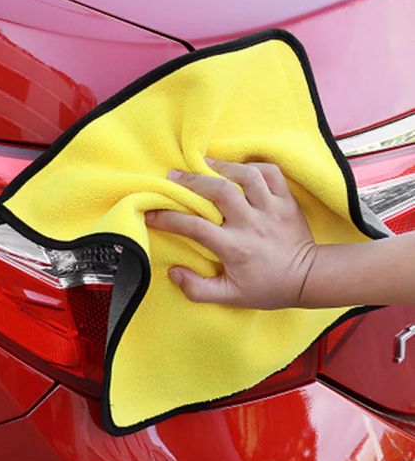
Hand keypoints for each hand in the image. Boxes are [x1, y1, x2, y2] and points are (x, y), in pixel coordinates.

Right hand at [145, 159, 317, 308]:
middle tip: (173, 176)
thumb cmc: (268, 287)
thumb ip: (199, 289)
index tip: (151, 214)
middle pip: (218, 191)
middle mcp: (251, 223)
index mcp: (235, 247)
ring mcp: (271, 208)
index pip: (195, 227)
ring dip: (222, 166)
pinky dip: (254, 166)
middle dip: (191, 181)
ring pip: (245, 175)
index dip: (169, 218)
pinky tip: (240, 168)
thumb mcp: (231, 297)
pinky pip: (271, 173)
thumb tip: (174, 273)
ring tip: (204, 163)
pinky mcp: (286, 201)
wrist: (309, 278)